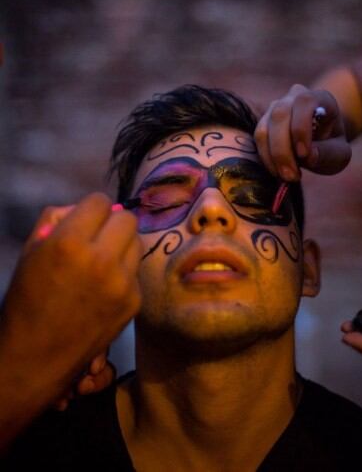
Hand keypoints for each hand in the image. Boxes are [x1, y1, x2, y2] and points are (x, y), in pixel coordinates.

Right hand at [0, 192, 141, 409]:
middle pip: (127, 218)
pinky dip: (123, 272)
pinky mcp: (134, 302)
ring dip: (121, 245)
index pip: (100, 201)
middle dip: (111, 223)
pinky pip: (136, 270)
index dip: (91, 208)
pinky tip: (104, 287)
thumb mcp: (31, 251)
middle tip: (97, 237)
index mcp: (69, 243)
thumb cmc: (26, 300)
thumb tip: (83, 207)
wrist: (34, 357)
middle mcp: (101, 259)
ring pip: (137, 241)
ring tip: (101, 261)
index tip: (85, 219)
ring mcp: (122, 283)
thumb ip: (56, 219)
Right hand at [254, 84, 351, 180]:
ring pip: (265, 128)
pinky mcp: (264, 121)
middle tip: (292, 176)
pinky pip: (258, 138)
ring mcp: (276, 107)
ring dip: (273, 156)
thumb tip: (309, 156)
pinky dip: (266, 157)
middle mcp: (294, 97)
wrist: (320, 140)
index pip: (304, 103)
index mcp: (319, 97)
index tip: (304, 155)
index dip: (301, 128)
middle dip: (283, 149)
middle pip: (280, 115)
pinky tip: (277, 171)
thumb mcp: (340, 153)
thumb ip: (328, 153)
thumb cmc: (331, 145)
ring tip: (286, 176)